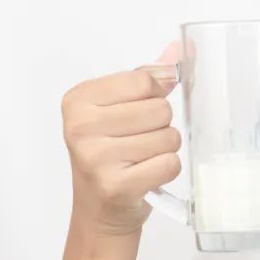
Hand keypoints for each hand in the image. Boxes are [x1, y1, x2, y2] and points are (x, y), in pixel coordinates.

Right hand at [61, 41, 183, 236]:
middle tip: (138, 141)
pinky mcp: (115, 185)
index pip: (144, 80)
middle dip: (161, 125)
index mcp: (78, 100)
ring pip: (169, 137)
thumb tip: (180, 48)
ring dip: (164, 149)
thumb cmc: (111, 153)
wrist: (99, 210)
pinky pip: (169, 164)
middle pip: (160, 109)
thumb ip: (148, 76)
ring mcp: (96, 157)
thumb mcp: (120, 109)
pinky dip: (166, 170)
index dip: (155, 95)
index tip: (138, 110)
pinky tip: (145, 175)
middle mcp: (80, 127)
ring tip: (141, 159)